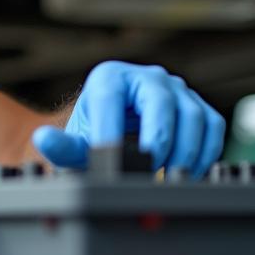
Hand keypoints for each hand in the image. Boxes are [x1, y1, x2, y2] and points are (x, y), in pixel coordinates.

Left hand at [31, 61, 224, 176]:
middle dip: (157, 143)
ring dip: (185, 153)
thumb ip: (61, 146)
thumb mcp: (75, 141)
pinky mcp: (197, 106)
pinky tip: (186, 173)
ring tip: (168, 178)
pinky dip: (204, 154)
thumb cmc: (93, 134)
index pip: (113, 101)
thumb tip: (43, 139)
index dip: (113, 134)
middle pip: (162, 104)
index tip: (111, 163)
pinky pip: (212, 127)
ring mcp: (176, 89)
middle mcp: (147, 76)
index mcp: (109, 77)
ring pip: (194, 116)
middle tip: (147, 172)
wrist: (112, 131)